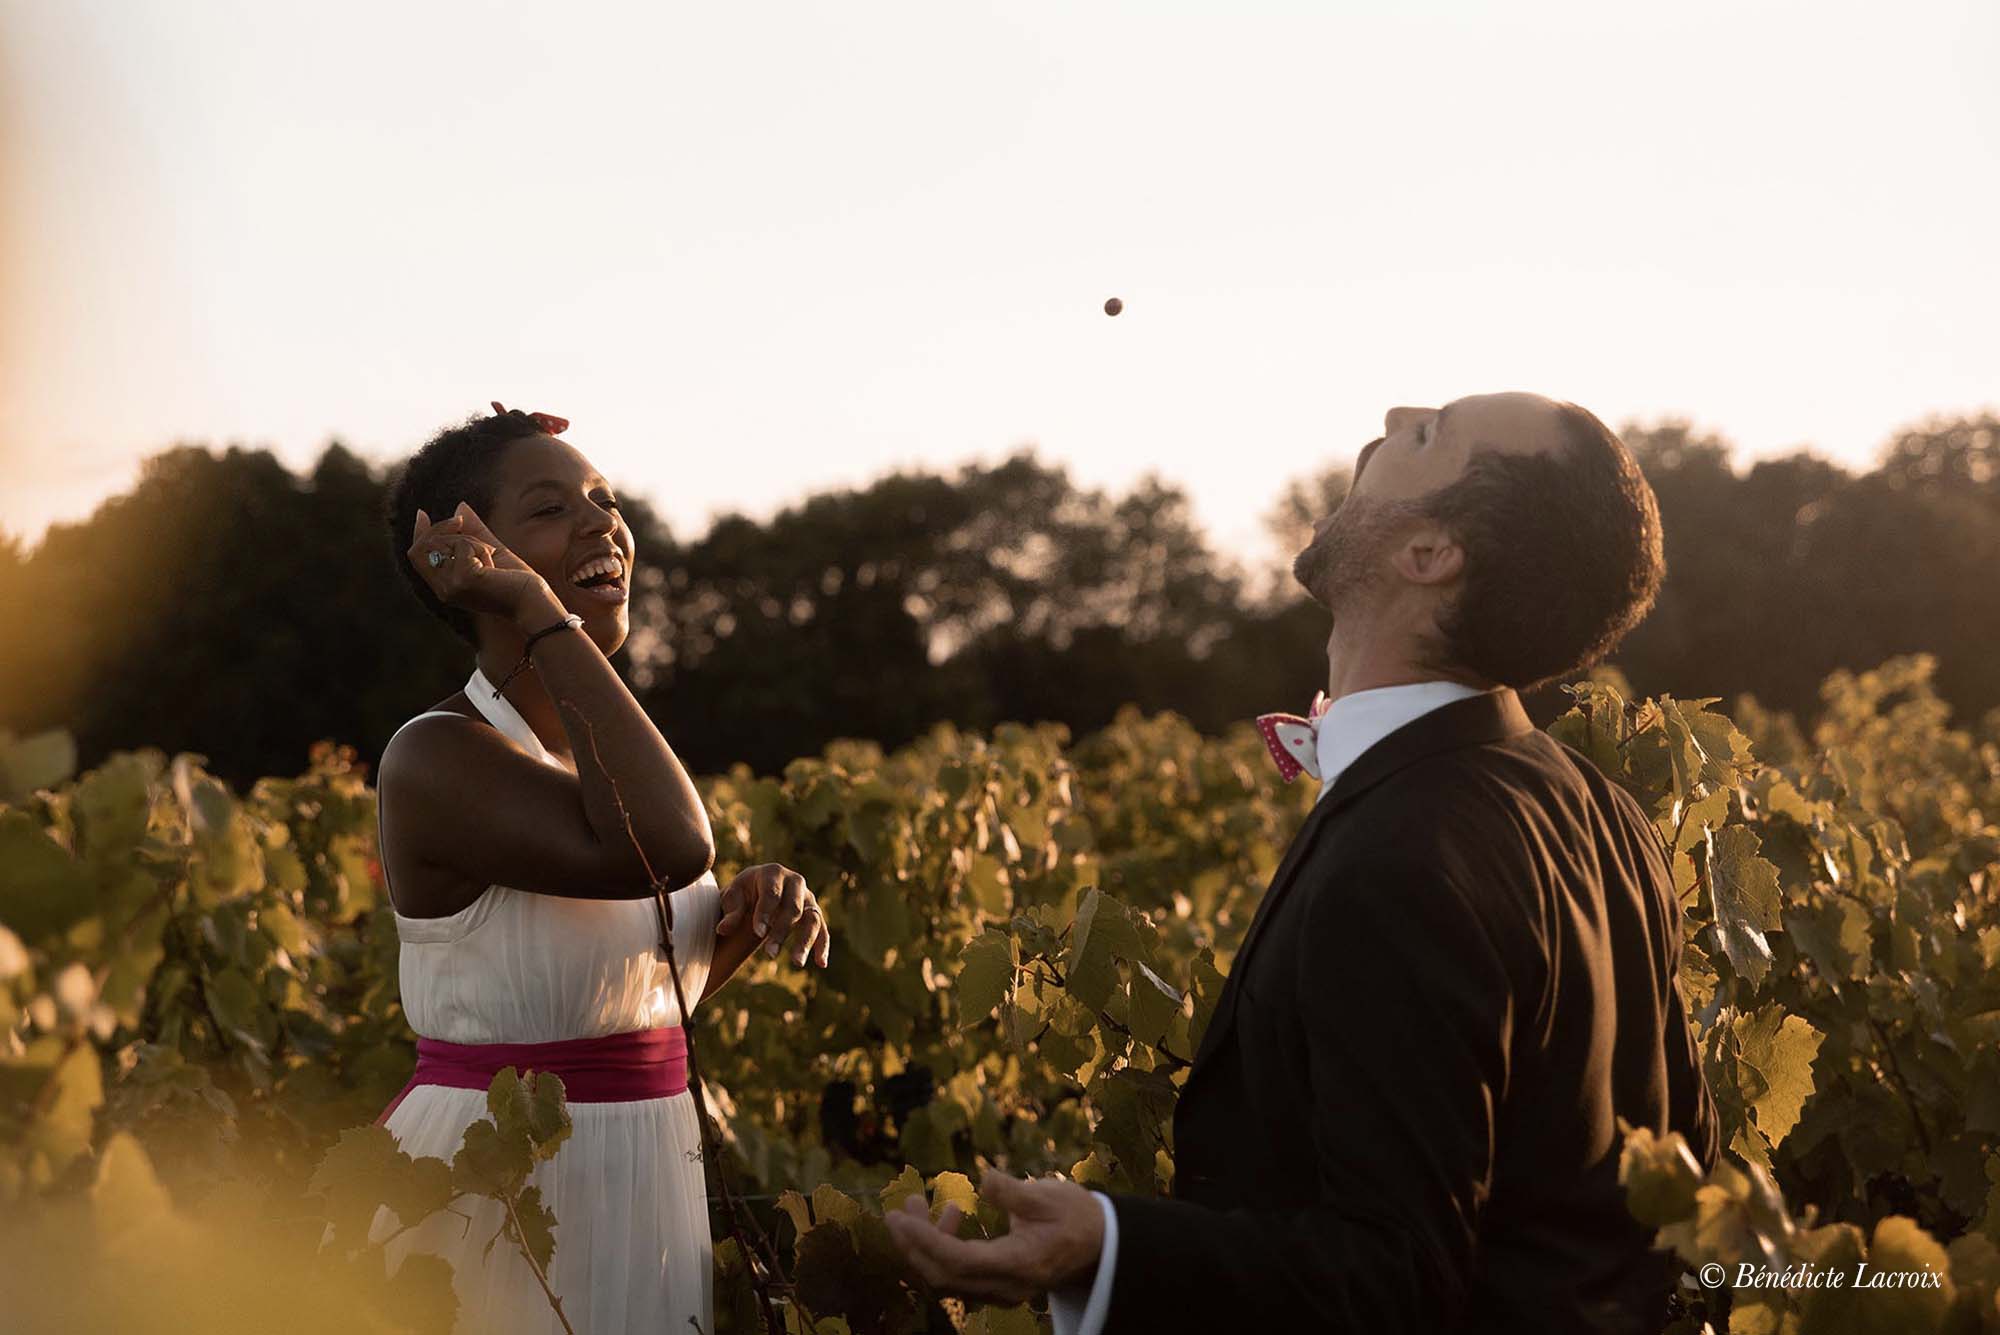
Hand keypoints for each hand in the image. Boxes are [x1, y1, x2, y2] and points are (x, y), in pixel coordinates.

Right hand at [407, 501, 555, 620]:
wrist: (532, 601)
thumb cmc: (516, 582)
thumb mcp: (491, 551)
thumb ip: (474, 532)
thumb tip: (459, 507)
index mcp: (446, 586)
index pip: (417, 557)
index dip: (418, 534)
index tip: (421, 514)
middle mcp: (443, 589)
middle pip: (421, 548)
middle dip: (443, 528)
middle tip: (462, 523)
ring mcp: (450, 586)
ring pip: (443, 542)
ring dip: (470, 539)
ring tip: (489, 555)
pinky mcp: (463, 579)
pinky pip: (463, 545)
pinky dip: (481, 547)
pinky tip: (494, 565)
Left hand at [716, 863, 829, 966]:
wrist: (757, 890)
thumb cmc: (742, 894)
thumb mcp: (732, 899)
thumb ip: (730, 913)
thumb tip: (723, 930)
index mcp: (773, 872)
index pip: (772, 893)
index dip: (765, 913)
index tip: (758, 934)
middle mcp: (795, 881)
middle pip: (793, 907)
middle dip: (782, 931)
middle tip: (770, 954)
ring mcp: (807, 897)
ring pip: (812, 919)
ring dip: (805, 941)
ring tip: (797, 963)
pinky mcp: (814, 913)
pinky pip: (822, 930)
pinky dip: (822, 946)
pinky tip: (821, 964)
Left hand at [884, 1170, 1103, 1304]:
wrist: (1099, 1244)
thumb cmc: (1075, 1215)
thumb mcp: (1049, 1196)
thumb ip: (1014, 1192)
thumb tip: (985, 1179)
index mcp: (1018, 1263)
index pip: (959, 1260)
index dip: (925, 1241)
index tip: (899, 1217)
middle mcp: (1006, 1286)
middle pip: (944, 1276)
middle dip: (913, 1244)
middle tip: (899, 1208)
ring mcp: (1001, 1292)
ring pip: (948, 1279)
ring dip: (924, 1245)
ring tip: (919, 1204)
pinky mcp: (997, 1287)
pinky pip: (958, 1276)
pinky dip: (942, 1249)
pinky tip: (951, 1218)